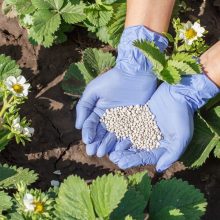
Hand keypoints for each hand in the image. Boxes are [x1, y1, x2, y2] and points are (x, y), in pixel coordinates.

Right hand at [75, 26, 167, 156]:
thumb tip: (78, 126)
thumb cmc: (112, 79)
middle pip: (101, 133)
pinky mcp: (135, 121)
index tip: (87, 141)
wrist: (135, 73)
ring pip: (113, 135)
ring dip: (107, 144)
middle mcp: (109, 117)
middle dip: (96, 142)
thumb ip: (84, 106)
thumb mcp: (93, 90)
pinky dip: (123, 141)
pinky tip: (118, 148)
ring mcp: (122, 120)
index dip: (88, 133)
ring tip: (103, 153)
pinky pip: (128, 133)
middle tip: (93, 152)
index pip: (91, 125)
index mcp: (99, 111)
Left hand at [109, 74, 219, 171]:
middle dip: (124, 155)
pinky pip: (128, 126)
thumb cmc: (183, 115)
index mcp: (162, 146)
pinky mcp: (139, 118)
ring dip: (120, 145)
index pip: (146, 157)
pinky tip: (111, 135)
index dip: (133, 161)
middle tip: (112, 158)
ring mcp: (144, 129)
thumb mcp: (181, 136)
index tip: (121, 164)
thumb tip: (159, 169)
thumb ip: (172, 154)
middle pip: (136, 150)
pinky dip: (121, 131)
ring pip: (130, 139)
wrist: (178, 93)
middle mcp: (152, 139)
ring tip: (110, 149)